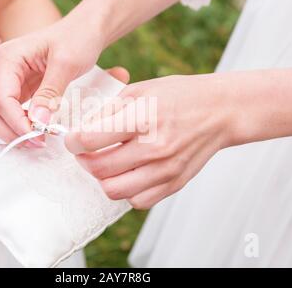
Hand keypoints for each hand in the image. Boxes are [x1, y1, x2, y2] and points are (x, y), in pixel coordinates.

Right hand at [0, 19, 107, 143]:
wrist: (84, 30)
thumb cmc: (77, 39)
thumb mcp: (67, 63)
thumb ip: (50, 93)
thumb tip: (37, 121)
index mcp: (8, 58)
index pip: (0, 100)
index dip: (16, 123)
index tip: (39, 136)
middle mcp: (0, 69)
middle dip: (9, 131)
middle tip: (38, 142)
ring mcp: (5, 81)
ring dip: (8, 132)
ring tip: (37, 137)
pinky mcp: (15, 90)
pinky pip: (4, 114)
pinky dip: (14, 126)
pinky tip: (35, 129)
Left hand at [65, 74, 234, 208]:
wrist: (219, 111)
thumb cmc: (179, 96)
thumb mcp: (140, 90)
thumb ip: (108, 110)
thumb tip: (82, 129)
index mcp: (142, 118)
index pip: (90, 140)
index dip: (72, 141)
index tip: (72, 139)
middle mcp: (153, 148)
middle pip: (98, 169)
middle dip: (83, 160)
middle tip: (85, 151)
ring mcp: (165, 169)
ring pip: (114, 190)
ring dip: (102, 178)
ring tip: (106, 163)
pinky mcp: (174, 183)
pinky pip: (137, 200)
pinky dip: (126, 190)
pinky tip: (128, 173)